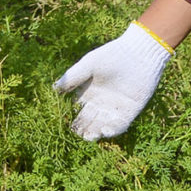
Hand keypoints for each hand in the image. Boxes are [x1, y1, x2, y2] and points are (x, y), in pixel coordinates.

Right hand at [55, 22, 170, 141]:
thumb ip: (73, 77)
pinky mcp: (130, 111)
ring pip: (102, 125)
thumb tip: (53, 89)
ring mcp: (115, 108)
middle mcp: (100, 103)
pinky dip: (113, 130)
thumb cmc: (111, 55)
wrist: (138, 54)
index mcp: (88, 93)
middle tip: (76, 134)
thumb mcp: (89, 65)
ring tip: (89, 136)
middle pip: (88, 120)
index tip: (62, 123)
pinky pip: (121, 125)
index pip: (76, 110)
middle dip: (82, 128)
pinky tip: (106, 131)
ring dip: (96, 132)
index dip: (69, 117)